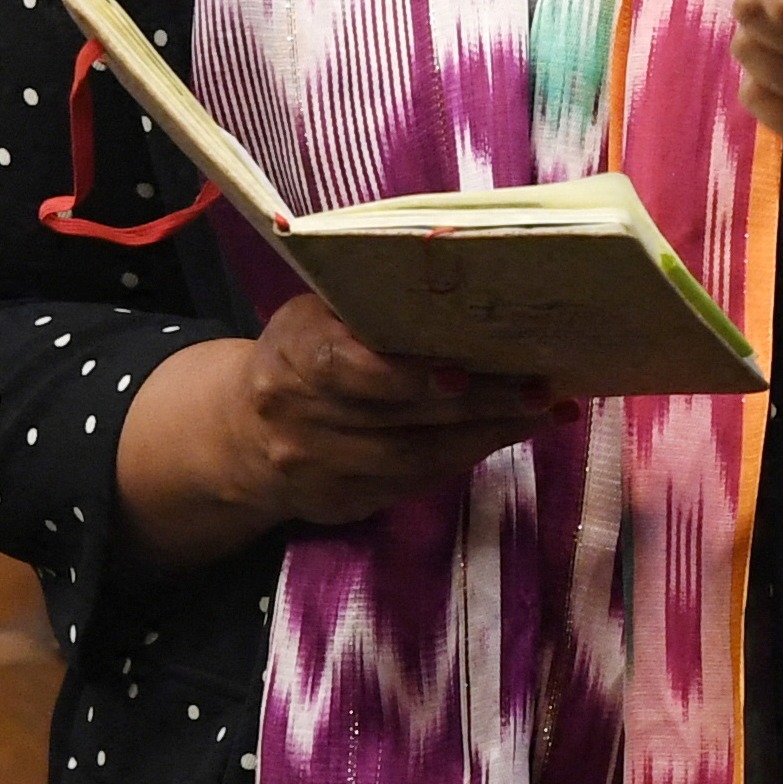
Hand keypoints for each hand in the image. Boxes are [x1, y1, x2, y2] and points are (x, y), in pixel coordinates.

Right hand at [116, 294, 562, 574]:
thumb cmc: (299, 354)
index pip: (348, 369)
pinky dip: (464, 458)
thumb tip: (466, 279)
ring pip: (414, 460)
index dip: (406, 377)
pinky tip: (503, 435)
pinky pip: (412, 485)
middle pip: (400, 421)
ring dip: (485, 437)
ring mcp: (320, 470)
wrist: (239, 435)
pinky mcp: (341, 504)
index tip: (460, 376)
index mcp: (293, 356)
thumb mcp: (315, 315)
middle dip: (479, 407)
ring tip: (542, 413)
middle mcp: (301, 419)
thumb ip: (369, 305)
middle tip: (539, 391)